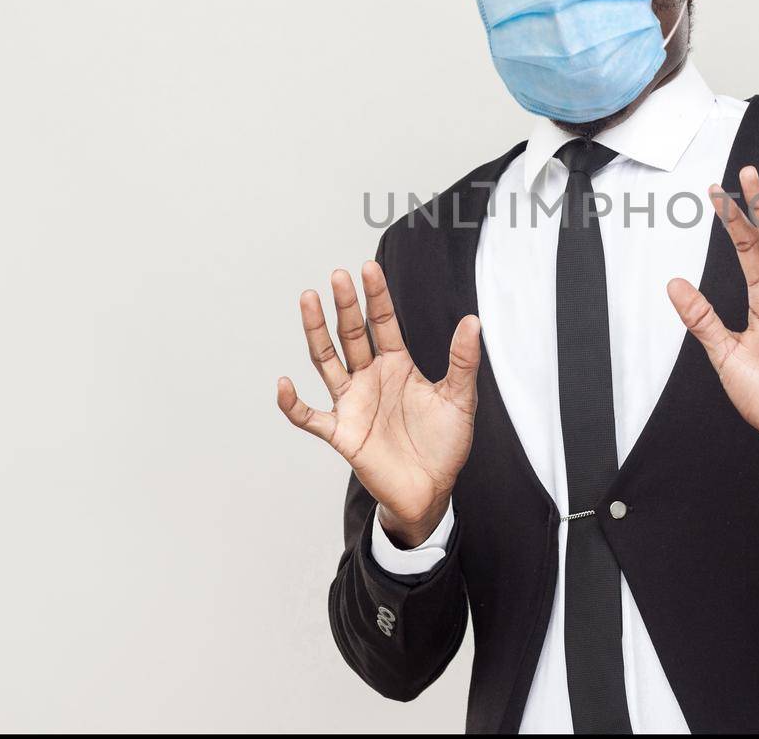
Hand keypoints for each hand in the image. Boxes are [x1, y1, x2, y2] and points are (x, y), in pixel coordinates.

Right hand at [277, 262, 479, 546]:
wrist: (430, 490)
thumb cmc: (445, 445)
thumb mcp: (460, 399)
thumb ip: (462, 361)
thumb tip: (473, 321)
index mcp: (397, 365)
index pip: (383, 323)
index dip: (377, 297)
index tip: (369, 267)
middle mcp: (370, 378)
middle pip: (352, 334)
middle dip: (345, 305)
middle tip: (337, 275)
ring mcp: (352, 403)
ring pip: (327, 362)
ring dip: (316, 332)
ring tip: (308, 300)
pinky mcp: (342, 433)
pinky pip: (310, 417)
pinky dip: (294, 404)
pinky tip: (285, 385)